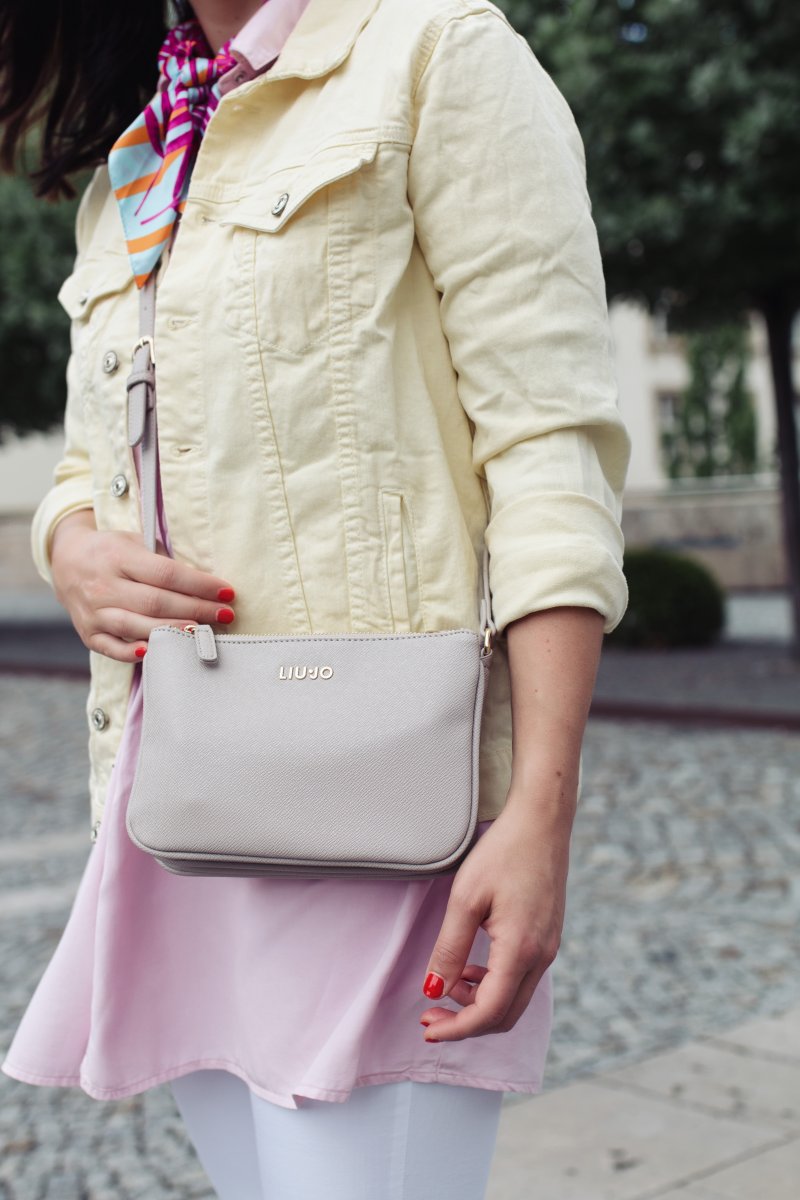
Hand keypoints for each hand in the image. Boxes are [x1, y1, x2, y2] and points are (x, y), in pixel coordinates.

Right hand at [50, 509, 236, 662]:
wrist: (67, 561)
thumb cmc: (113, 551)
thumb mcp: (135, 542)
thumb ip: (163, 560)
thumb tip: (205, 582)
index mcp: (119, 556)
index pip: (167, 574)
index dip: (200, 584)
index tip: (227, 592)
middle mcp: (104, 585)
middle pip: (156, 602)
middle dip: (196, 610)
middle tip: (226, 615)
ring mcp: (94, 611)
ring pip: (137, 625)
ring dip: (172, 631)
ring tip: (202, 633)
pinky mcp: (88, 633)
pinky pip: (111, 647)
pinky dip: (131, 652)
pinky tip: (154, 651)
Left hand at [419, 795, 571, 1041]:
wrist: (542, 822)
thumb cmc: (503, 852)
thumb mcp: (465, 898)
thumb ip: (449, 949)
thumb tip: (434, 990)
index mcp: (521, 950)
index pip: (489, 1012)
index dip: (456, 1029)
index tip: (428, 1029)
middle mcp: (541, 957)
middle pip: (504, 1016)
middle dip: (465, 1022)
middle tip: (430, 1014)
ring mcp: (549, 948)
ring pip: (514, 999)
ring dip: (479, 1002)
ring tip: (448, 981)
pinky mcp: (548, 937)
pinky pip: (521, 978)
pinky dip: (494, 984)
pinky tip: (472, 966)